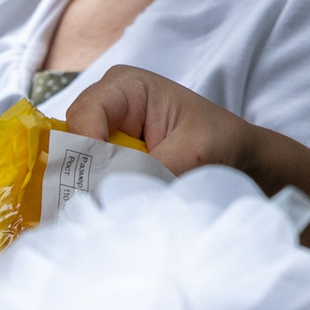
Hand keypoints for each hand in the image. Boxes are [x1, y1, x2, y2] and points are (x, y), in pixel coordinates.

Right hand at [63, 66, 309, 264]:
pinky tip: (101, 222)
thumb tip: (114, 199)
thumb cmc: (224, 144)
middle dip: (80, 178)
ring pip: (70, 169)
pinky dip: (91, 206)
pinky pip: (82, 187)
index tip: (98, 185)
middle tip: (92, 211)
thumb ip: (154, 170)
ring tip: (98, 220)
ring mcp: (98, 141)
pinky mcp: (101, 169)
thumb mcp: (195, 154)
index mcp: (124, 87)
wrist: (242, 165)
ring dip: (84, 196)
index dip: (84, 149)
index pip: (84, 114)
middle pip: (67, 144)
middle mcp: (102, 110)